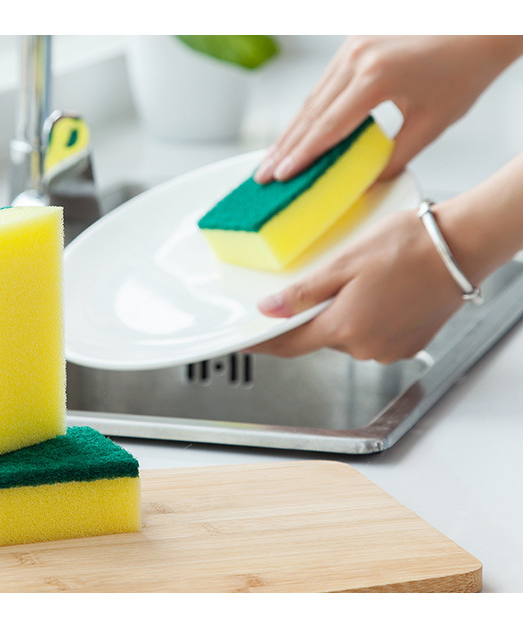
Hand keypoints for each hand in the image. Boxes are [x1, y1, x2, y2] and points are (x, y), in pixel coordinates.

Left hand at [249, 154, 522, 362]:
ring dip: (343, 316)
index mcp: (345, 327)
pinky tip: (377, 293)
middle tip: (318, 286)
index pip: (290, 344)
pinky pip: (373, 336)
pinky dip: (367, 319)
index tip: (247, 341)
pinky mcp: (408, 345)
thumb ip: (303, 293)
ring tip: (358, 282)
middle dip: (312, 316)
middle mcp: (367, 347)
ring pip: (348, 336)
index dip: (264, 342)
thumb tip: (269, 311)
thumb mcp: (344, 263)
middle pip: (321, 338)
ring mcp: (390, 350)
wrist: (460, 247)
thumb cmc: (408, 246)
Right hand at [254, 36, 522, 183]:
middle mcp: (357, 56)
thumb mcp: (433, 122)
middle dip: (284, 148)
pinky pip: (323, 83)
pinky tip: (298, 132)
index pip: (327, 126)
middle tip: (263, 175)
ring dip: (291, 132)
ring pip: (312, 98)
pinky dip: (309, 112)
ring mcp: (353, 45)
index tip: (281, 177)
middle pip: (309, 112)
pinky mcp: (355, 42)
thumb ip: (395, 155)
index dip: (301, 156)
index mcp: (376, 77)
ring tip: (272, 159)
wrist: (482, 23)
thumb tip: (366, 181)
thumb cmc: (466, 66)